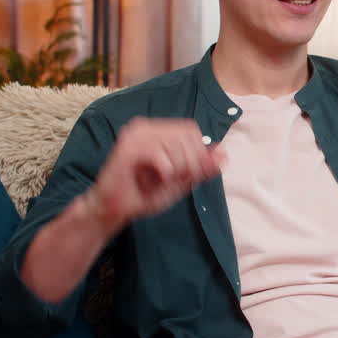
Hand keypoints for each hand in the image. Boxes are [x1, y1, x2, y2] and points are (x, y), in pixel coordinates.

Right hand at [82, 117, 225, 231]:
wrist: (114, 211)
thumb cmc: (144, 195)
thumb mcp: (180, 181)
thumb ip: (201, 168)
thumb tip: (224, 154)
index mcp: (156, 130)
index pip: (191, 130)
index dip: (198, 153)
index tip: (188, 174)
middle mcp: (145, 127)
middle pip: (187, 134)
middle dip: (190, 162)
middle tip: (176, 179)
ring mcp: (134, 135)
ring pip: (175, 143)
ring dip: (177, 169)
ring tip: (163, 180)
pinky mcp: (126, 148)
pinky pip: (159, 154)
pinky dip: (165, 171)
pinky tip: (154, 180)